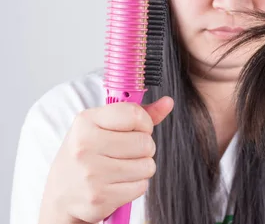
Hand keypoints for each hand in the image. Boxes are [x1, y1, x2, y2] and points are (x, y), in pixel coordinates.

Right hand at [39, 97, 173, 223]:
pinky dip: (135, 186)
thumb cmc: (87, 154)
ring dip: (141, 168)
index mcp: (86, 121)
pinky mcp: (99, 197)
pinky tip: (117, 183)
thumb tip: (168, 102)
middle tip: (127, 152)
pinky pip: (141, 187)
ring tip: (122, 168)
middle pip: (145, 142)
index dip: (144, 123)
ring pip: (147, 166)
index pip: (134, 114)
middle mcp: (85, 145)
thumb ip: (138, 113)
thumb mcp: (104, 126)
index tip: (138, 129)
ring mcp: (91, 173)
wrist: (62, 195)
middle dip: (144, 148)